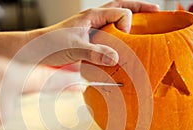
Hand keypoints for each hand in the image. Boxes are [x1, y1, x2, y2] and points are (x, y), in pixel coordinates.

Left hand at [39, 0, 158, 66]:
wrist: (36, 52)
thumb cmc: (50, 45)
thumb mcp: (73, 47)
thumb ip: (94, 53)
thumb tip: (115, 58)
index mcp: (92, 16)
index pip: (120, 12)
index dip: (128, 23)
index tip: (127, 38)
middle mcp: (94, 20)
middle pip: (121, 8)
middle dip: (140, 8)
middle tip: (156, 10)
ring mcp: (92, 30)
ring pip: (116, 20)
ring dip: (131, 21)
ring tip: (146, 23)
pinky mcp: (90, 41)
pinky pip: (110, 35)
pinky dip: (120, 37)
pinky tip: (126, 44)